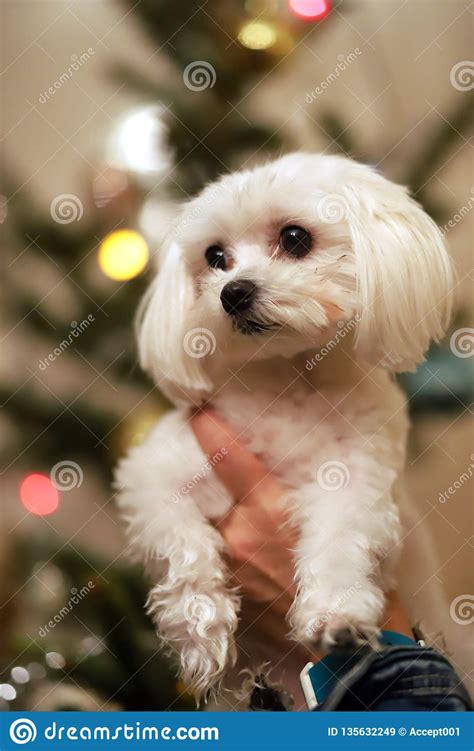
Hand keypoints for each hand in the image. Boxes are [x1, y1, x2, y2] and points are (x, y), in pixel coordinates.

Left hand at [190, 409, 412, 650]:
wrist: (344, 647)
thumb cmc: (352, 574)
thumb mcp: (335, 518)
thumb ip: (300, 490)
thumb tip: (285, 464)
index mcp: (271, 507)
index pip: (225, 455)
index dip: (206, 427)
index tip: (196, 409)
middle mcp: (240, 531)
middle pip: (206, 490)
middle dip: (203, 473)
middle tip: (200, 454)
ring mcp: (228, 563)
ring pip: (207, 522)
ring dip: (209, 509)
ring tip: (217, 500)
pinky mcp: (226, 589)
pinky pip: (211, 554)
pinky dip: (214, 541)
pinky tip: (227, 540)